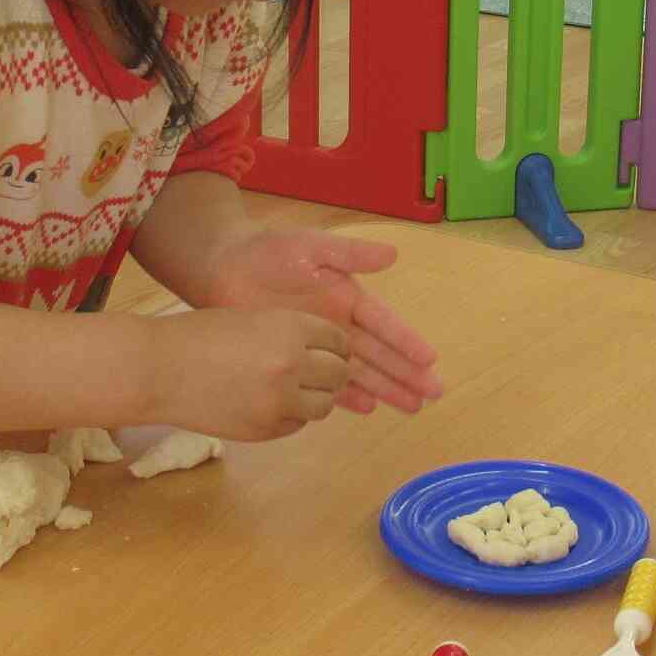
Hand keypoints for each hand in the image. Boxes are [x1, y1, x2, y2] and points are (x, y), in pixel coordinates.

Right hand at [145, 307, 356, 441]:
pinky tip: (270, 404)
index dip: (337, 347)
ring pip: (324, 405)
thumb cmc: (197, 336)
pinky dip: (291, 416)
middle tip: (319, 374)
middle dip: (333, 373)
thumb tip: (320, 353)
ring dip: (315, 398)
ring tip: (295, 391)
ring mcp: (280, 401)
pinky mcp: (265, 429)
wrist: (158, 369)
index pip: (338, 341)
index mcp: (290, 328)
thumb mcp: (251, 319)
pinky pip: (297, 424)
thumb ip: (288, 334)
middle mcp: (292, 364)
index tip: (331, 352)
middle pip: (339, 375)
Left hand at [192, 229, 442, 414]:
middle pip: (380, 355)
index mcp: (348, 297)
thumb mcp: (311, 246)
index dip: (407, 342)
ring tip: (411, 407)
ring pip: (360, 372)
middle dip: (406, 373)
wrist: (222, 269)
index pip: (385, 324)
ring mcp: (319, 345)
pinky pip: (327, 382)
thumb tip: (393, 254)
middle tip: (432, 394)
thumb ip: (350, 254)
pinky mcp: (297, 359)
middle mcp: (340, 325)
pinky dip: (347, 396)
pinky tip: (367, 408)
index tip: (430, 360)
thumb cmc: (267, 252)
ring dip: (385, 389)